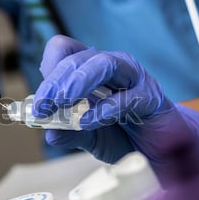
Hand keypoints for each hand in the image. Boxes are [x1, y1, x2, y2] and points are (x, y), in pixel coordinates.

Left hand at [33, 35, 198, 183]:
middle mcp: (109, 66)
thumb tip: (49, 134)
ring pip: (103, 64)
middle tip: (43, 106)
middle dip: (55, 82)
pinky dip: (104, 109)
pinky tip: (88, 123)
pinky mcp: (150, 95)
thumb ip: (69, 134)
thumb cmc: (122, 135)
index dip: (48, 71)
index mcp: (90, 70)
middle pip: (77, 58)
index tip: (39, 102)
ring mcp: (131, 77)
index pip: (64, 50)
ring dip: (78, 82)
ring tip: (62, 102)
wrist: (159, 149)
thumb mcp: (88, 137)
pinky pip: (127, 96)